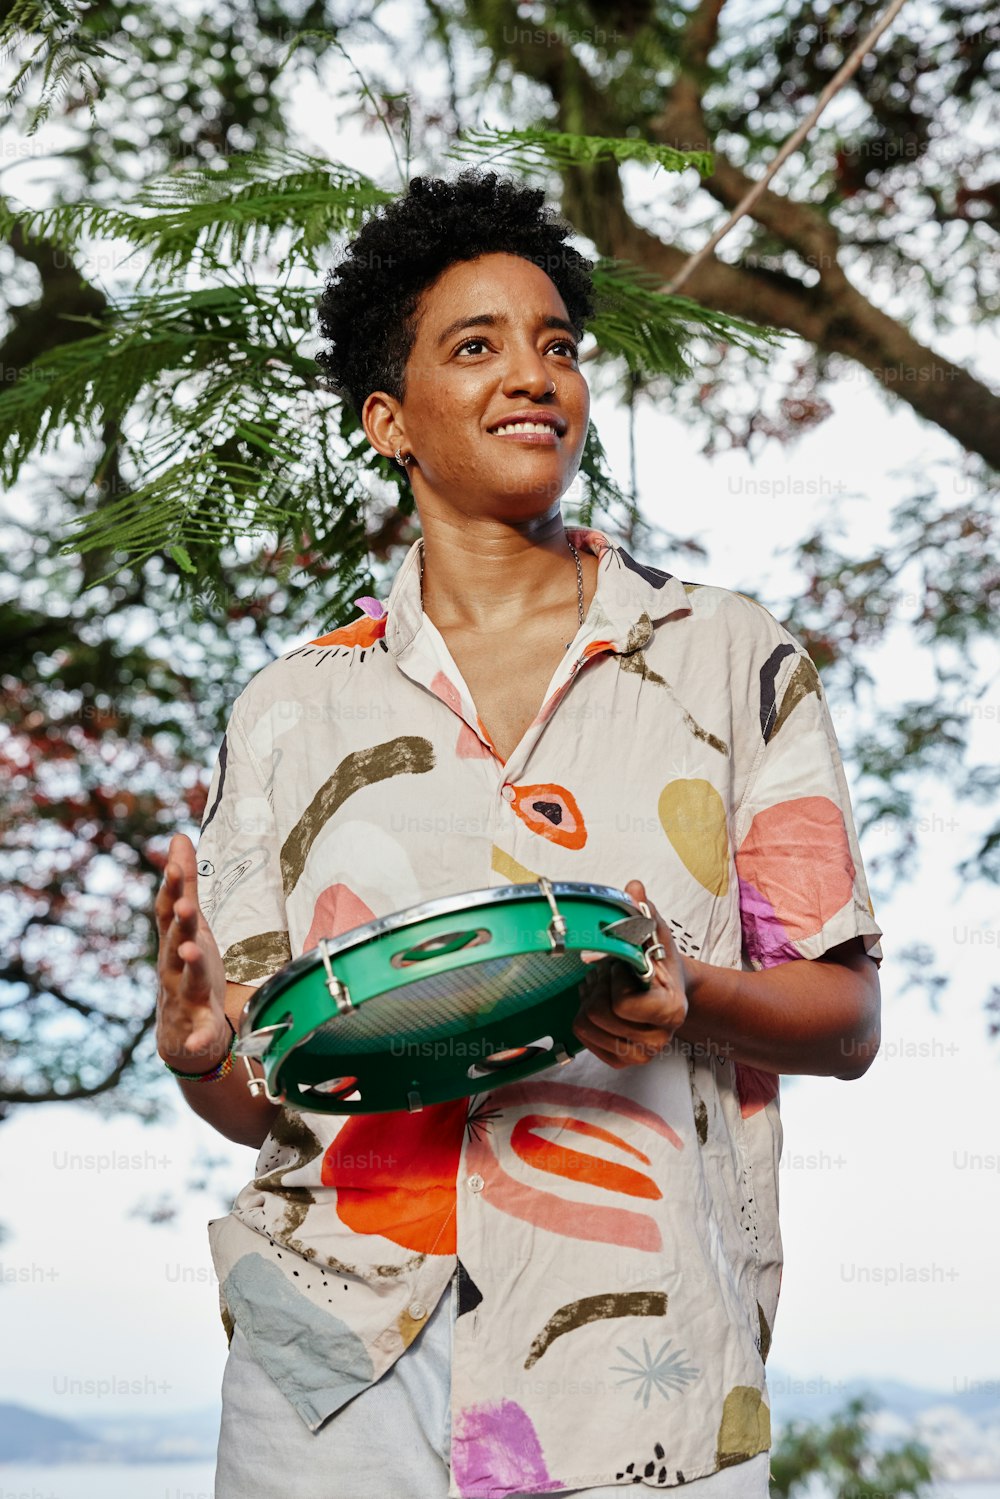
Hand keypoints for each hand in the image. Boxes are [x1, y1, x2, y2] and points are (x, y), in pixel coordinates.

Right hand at [154, 833, 230, 1071]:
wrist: (179, 1033)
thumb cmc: (187, 967)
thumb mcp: (189, 924)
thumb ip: (186, 884)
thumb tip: (179, 836)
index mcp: (176, 939)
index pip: (170, 911)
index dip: (173, 888)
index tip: (176, 864)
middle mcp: (174, 967)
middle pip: (176, 942)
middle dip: (179, 924)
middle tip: (184, 906)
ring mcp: (184, 997)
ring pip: (187, 981)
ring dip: (189, 966)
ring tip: (191, 950)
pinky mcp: (197, 1027)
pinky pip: (199, 1033)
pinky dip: (199, 1037)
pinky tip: (203, 1040)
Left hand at [572, 879, 688, 1068]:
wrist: (669, 989)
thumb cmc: (659, 961)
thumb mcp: (654, 934)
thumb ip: (643, 913)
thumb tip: (634, 888)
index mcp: (671, 1010)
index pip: (621, 1005)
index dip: (615, 981)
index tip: (626, 967)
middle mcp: (658, 1040)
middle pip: (598, 1015)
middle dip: (598, 987)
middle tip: (610, 974)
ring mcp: (639, 1055)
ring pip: (585, 1026)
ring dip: (589, 999)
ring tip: (605, 987)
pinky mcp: (621, 1061)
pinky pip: (581, 1038)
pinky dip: (585, 1015)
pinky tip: (601, 1003)